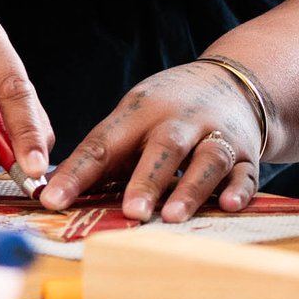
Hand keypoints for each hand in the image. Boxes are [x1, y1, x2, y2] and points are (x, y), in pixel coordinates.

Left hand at [39, 60, 261, 222]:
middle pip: (164, 146)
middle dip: (146, 179)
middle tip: (130, 212)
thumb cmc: (168, 110)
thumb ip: (104, 155)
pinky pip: (245, 171)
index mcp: (140, 112)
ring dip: (190, 188)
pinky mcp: (246, 154)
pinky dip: (239, 189)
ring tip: (172, 216)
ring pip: (207, 159)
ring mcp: (217, 134)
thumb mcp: (134, 117)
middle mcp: (180, 120)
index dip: (77, 172)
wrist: (234, 82)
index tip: (52, 199)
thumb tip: (55, 192)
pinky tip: (229, 205)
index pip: (103, 142)